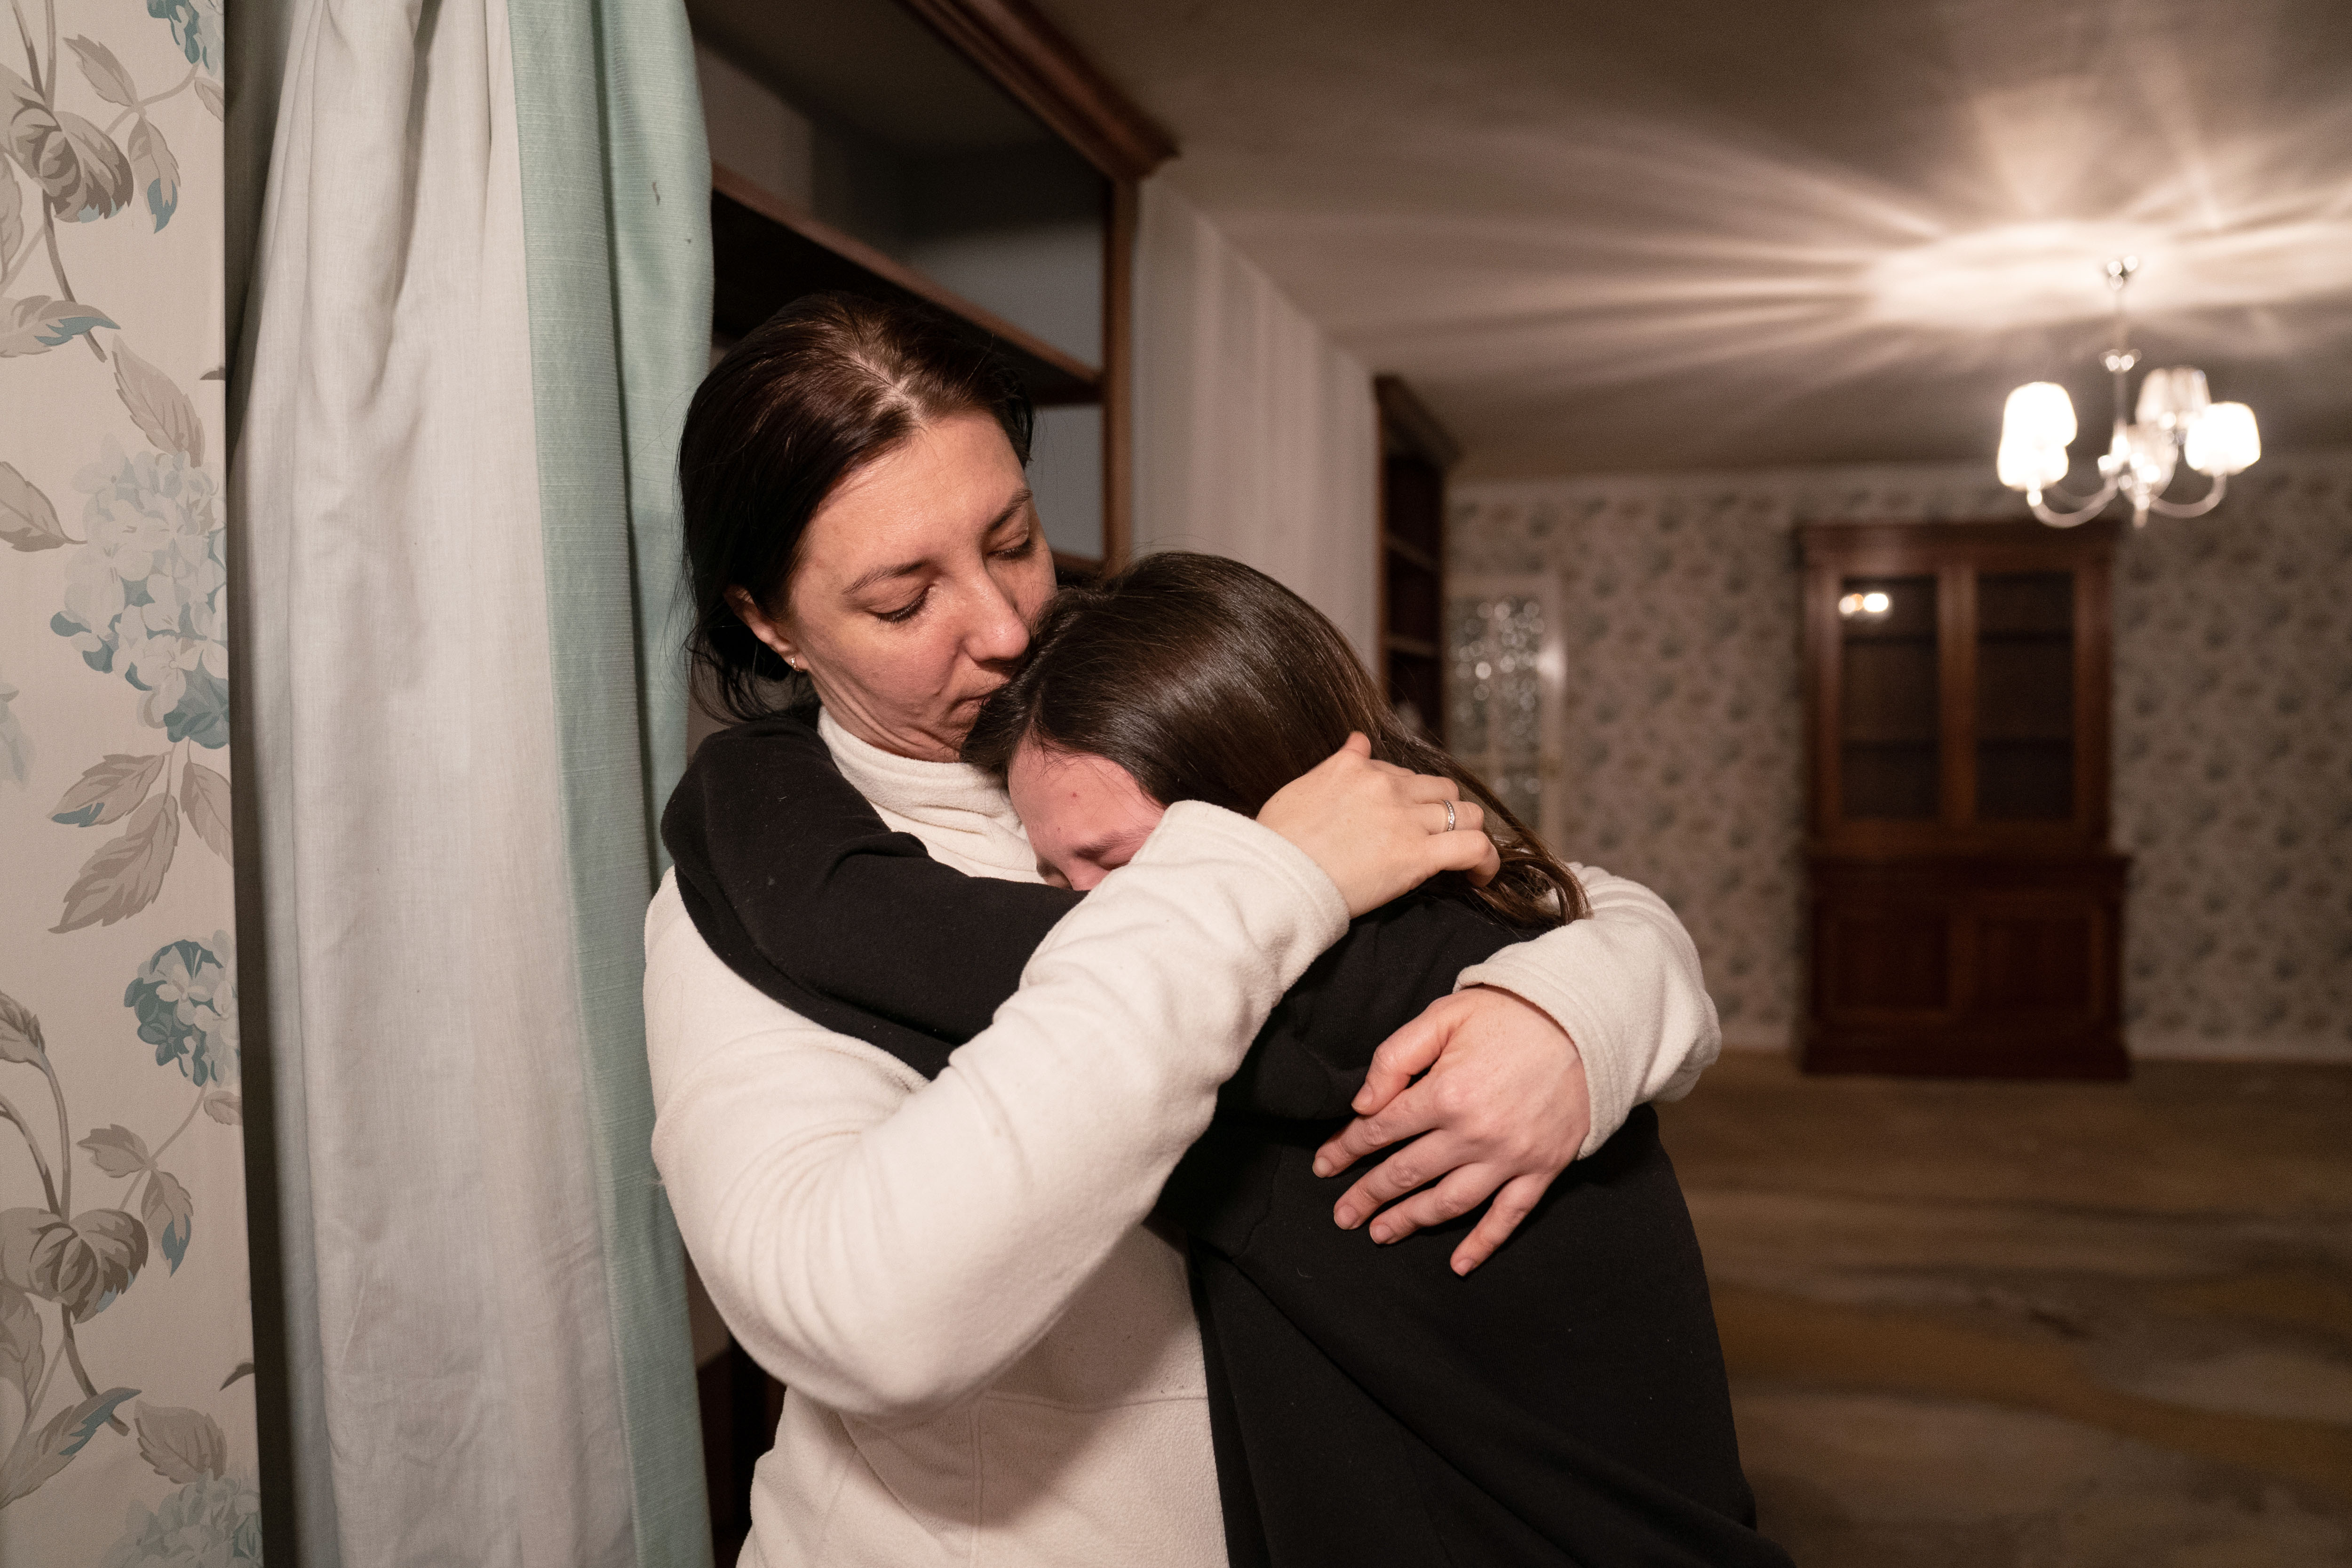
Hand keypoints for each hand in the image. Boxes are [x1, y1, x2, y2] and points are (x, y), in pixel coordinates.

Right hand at [1257, 734, 1500, 916]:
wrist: (1274, 876)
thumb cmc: (1276, 840)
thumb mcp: (1301, 786)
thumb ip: (1336, 763)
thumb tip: (1358, 739)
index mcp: (1357, 768)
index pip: (1403, 774)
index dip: (1410, 798)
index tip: (1406, 820)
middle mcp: (1386, 786)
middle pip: (1441, 788)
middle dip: (1444, 811)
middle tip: (1437, 837)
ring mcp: (1405, 819)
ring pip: (1465, 812)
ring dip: (1469, 831)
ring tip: (1464, 855)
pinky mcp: (1417, 855)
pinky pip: (1473, 847)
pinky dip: (1486, 860)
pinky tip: (1482, 876)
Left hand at [1311, 985, 1588, 1274]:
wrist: (1587, 1024)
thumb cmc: (1510, 1015)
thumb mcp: (1444, 1015)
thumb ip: (1396, 1056)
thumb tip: (1362, 1103)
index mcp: (1445, 1093)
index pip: (1380, 1130)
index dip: (1346, 1149)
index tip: (1324, 1165)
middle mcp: (1474, 1134)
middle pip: (1406, 1173)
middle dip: (1367, 1195)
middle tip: (1342, 1215)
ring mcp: (1510, 1157)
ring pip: (1449, 1202)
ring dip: (1410, 1221)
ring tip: (1380, 1233)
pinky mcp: (1542, 1169)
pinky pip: (1508, 1216)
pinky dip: (1484, 1243)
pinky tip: (1460, 1264)